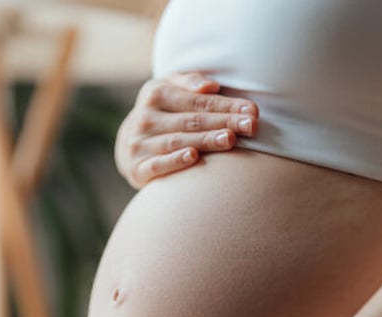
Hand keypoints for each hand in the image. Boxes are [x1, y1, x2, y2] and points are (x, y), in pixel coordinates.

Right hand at [115, 71, 259, 188]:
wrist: (128, 146)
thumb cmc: (161, 114)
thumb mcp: (169, 90)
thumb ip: (189, 82)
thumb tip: (211, 86)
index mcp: (155, 93)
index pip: (198, 100)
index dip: (226, 105)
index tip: (252, 111)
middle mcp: (145, 118)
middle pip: (191, 120)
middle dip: (223, 122)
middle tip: (250, 126)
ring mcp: (139, 144)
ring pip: (178, 141)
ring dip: (205, 140)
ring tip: (229, 139)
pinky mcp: (136, 168)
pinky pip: (158, 164)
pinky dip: (175, 161)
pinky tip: (193, 157)